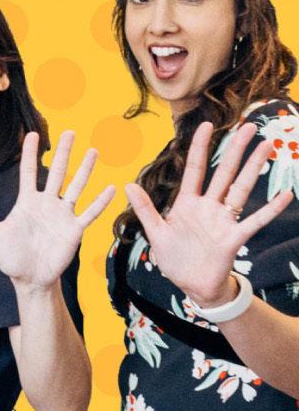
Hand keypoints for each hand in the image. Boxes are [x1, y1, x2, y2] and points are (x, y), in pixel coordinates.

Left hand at [0, 131, 115, 289]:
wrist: (29, 278)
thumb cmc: (10, 257)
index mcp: (27, 202)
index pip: (29, 171)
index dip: (30, 153)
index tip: (32, 134)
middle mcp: (47, 204)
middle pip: (56, 172)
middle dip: (63, 152)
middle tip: (70, 131)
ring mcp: (62, 215)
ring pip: (76, 187)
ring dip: (85, 170)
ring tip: (94, 151)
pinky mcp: (74, 230)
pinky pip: (89, 213)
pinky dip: (99, 202)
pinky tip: (111, 188)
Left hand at [126, 121, 292, 306]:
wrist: (191, 285)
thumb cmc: (175, 258)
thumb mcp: (156, 233)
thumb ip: (145, 209)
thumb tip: (128, 185)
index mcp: (187, 204)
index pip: (195, 169)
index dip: (200, 147)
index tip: (207, 125)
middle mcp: (208, 207)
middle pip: (224, 172)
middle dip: (235, 149)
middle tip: (248, 125)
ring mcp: (223, 221)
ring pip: (241, 189)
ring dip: (253, 168)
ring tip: (267, 146)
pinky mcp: (234, 238)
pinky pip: (255, 221)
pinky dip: (270, 209)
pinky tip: (285, 195)